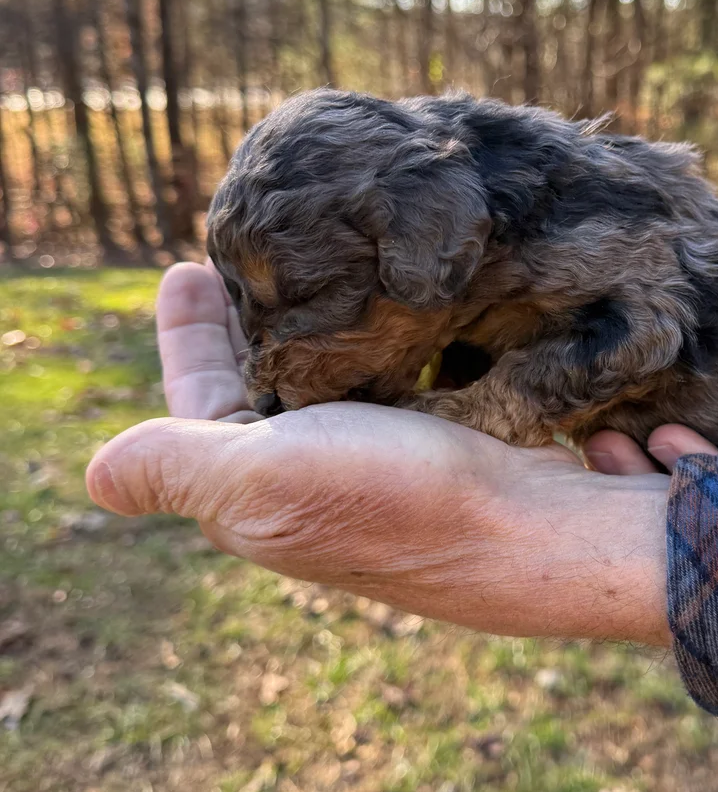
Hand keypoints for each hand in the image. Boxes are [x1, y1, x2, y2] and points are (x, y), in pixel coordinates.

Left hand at [86, 263, 672, 645]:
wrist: (550, 537)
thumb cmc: (401, 501)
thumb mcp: (262, 481)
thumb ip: (178, 469)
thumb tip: (93, 479)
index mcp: (263, 497)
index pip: (201, 405)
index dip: (186, 337)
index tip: (185, 266)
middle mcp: (322, 489)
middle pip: (265, 392)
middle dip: (249, 326)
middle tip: (246, 254)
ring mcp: (389, 472)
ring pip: (334, 386)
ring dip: (318, 331)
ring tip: (318, 267)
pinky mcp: (450, 451)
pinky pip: (398, 384)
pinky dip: (381, 344)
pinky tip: (395, 309)